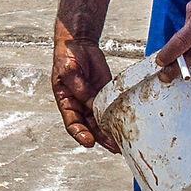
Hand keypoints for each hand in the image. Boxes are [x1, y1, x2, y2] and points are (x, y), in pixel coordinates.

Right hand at [51, 31, 118, 151]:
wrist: (79, 43)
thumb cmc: (67, 56)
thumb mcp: (69, 71)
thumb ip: (80, 88)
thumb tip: (92, 104)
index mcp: (66, 101)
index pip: (72, 123)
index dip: (80, 134)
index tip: (88, 142)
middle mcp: (79, 105)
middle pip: (89, 127)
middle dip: (101, 138)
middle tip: (113, 147)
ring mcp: (92, 100)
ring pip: (101, 121)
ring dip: (110, 133)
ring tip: (121, 144)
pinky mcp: (105, 94)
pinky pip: (111, 108)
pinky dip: (117, 118)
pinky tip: (124, 125)